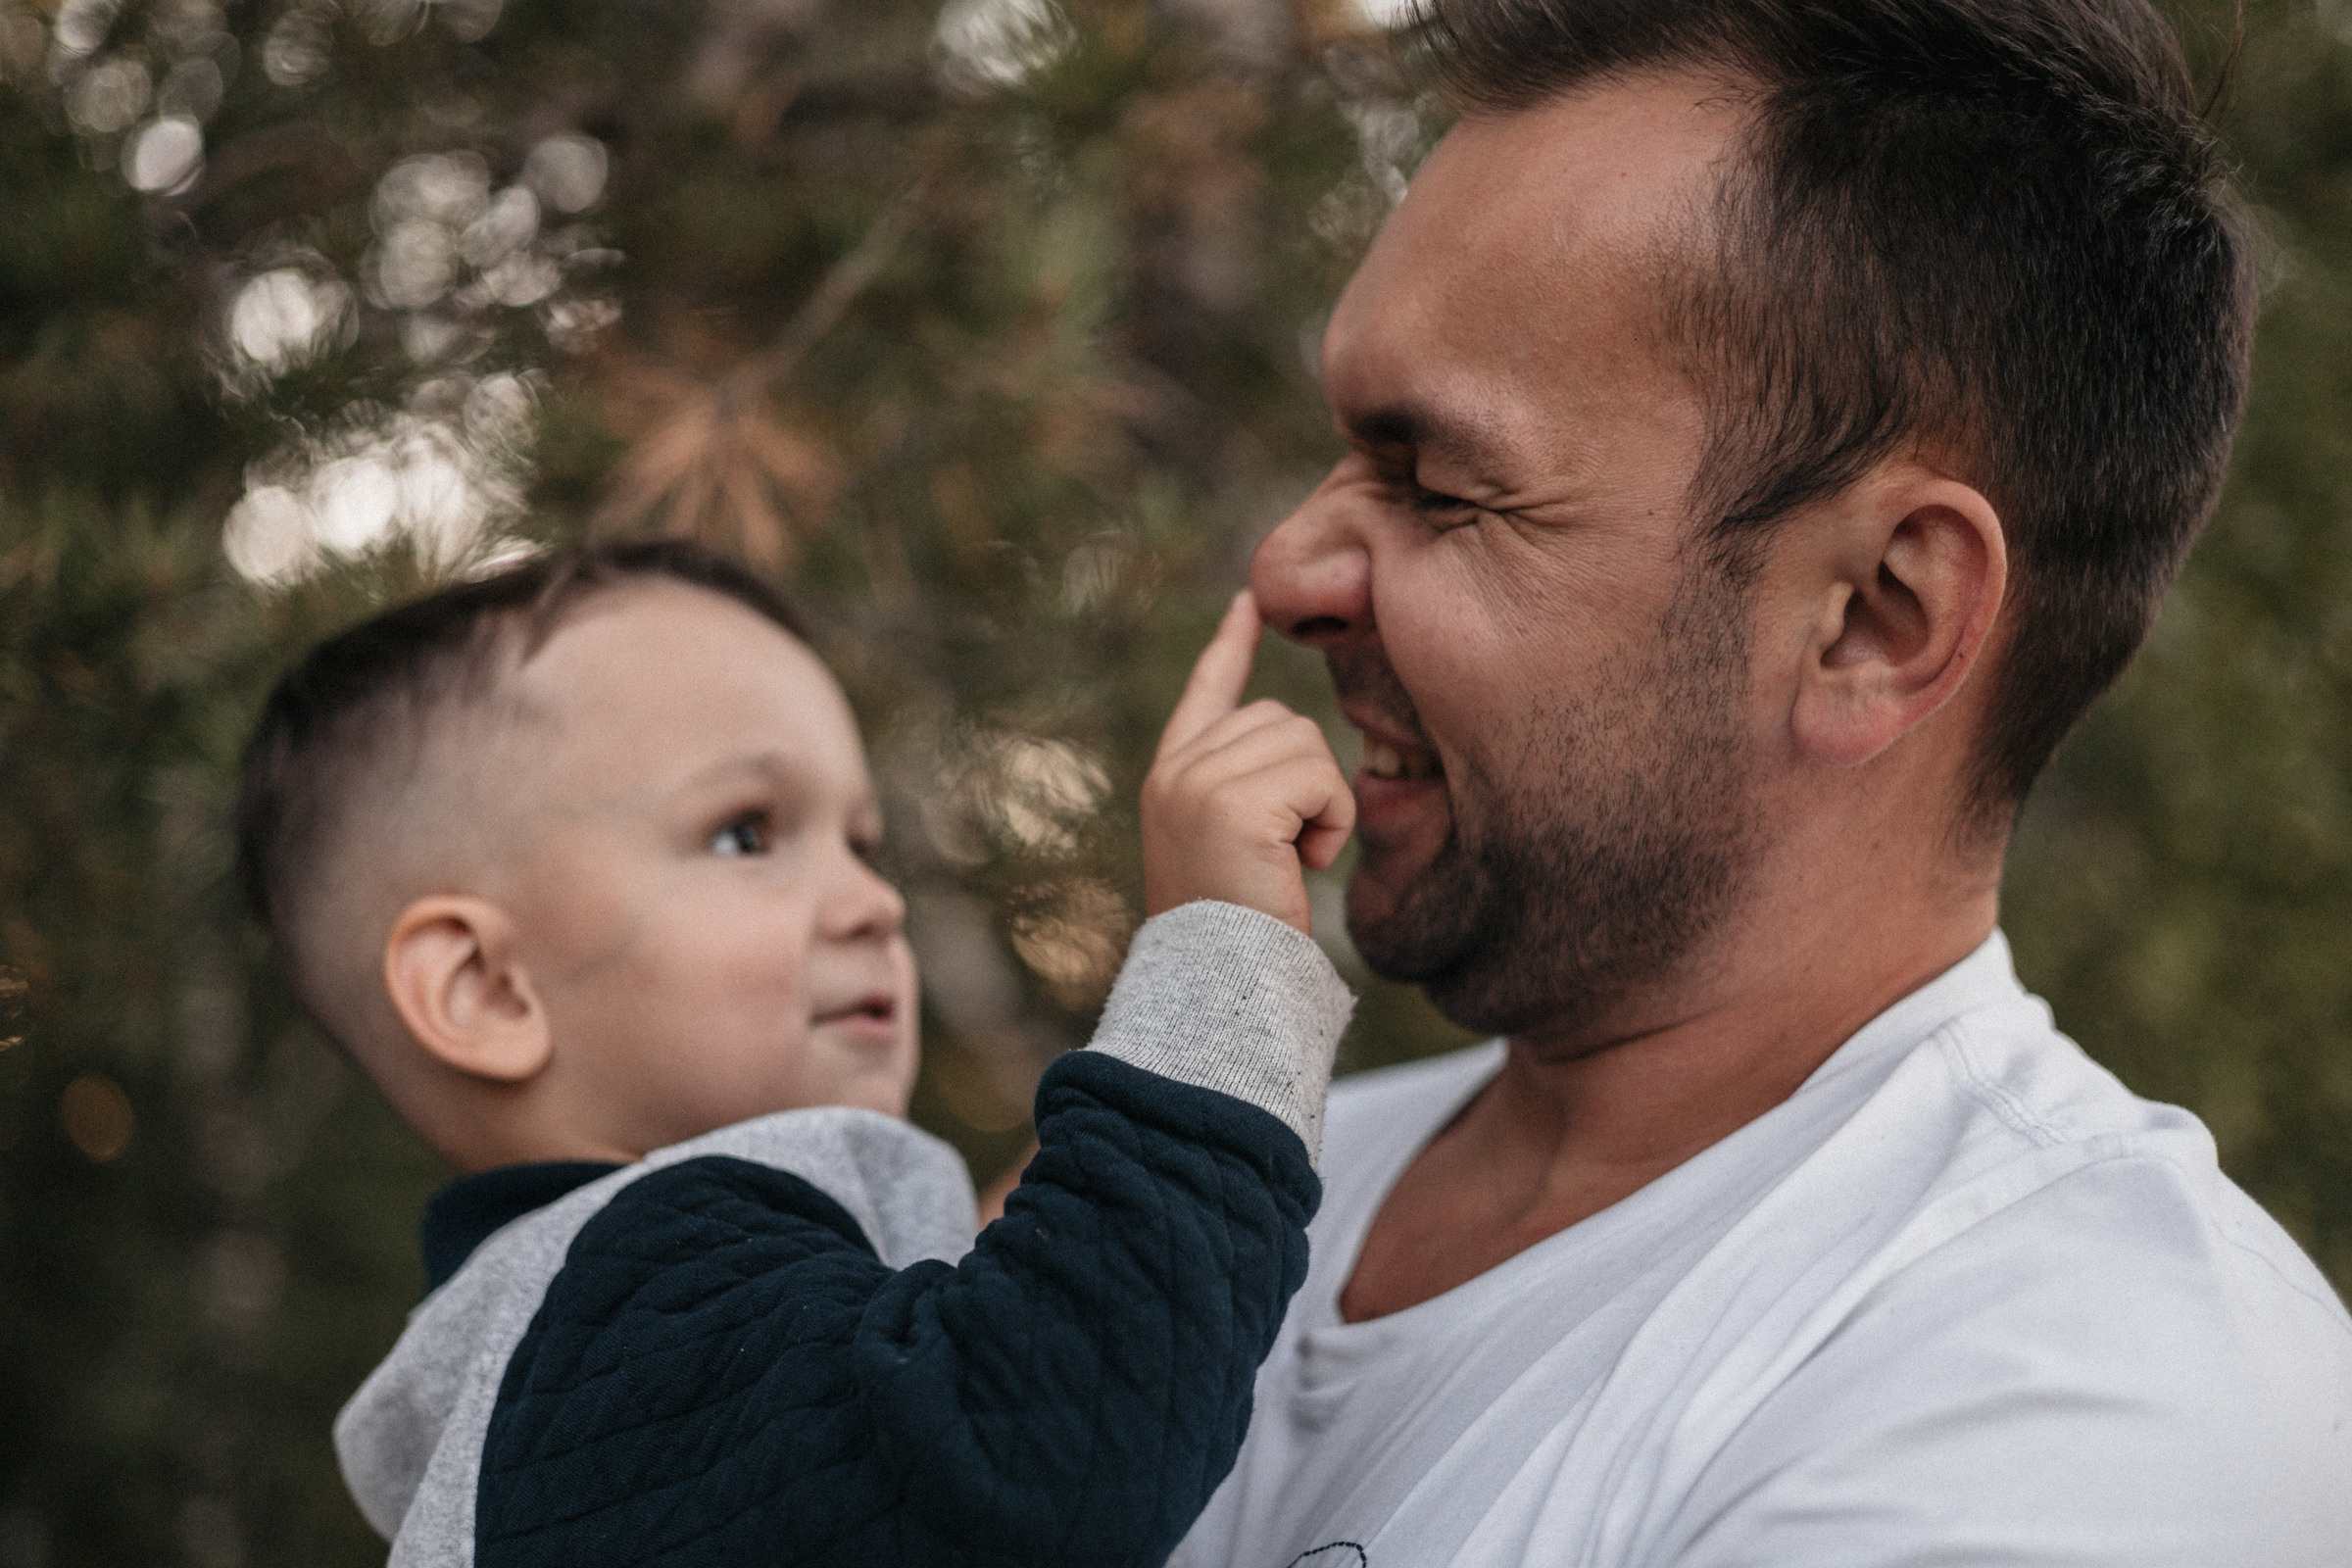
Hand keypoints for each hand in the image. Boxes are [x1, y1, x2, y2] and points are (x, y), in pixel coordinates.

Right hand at [1141, 590, 1355, 934]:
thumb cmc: (1240, 934)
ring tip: (1290, 860)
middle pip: (1281, 718)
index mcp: (1171, 778)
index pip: (1208, 692)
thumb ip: (1248, 789)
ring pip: (1304, 742)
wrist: (1221, 987)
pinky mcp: (1233, 801)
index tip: (1248, 603)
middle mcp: (1177, 770)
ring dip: (1320, 804)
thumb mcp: (1232, 848)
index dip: (1230, 647)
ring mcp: (1198, 781)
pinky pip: (1319, 777)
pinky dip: (1330, 822)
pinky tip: (1301, 865)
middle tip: (1286, 851)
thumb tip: (1293, 739)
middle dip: (1306, 781)